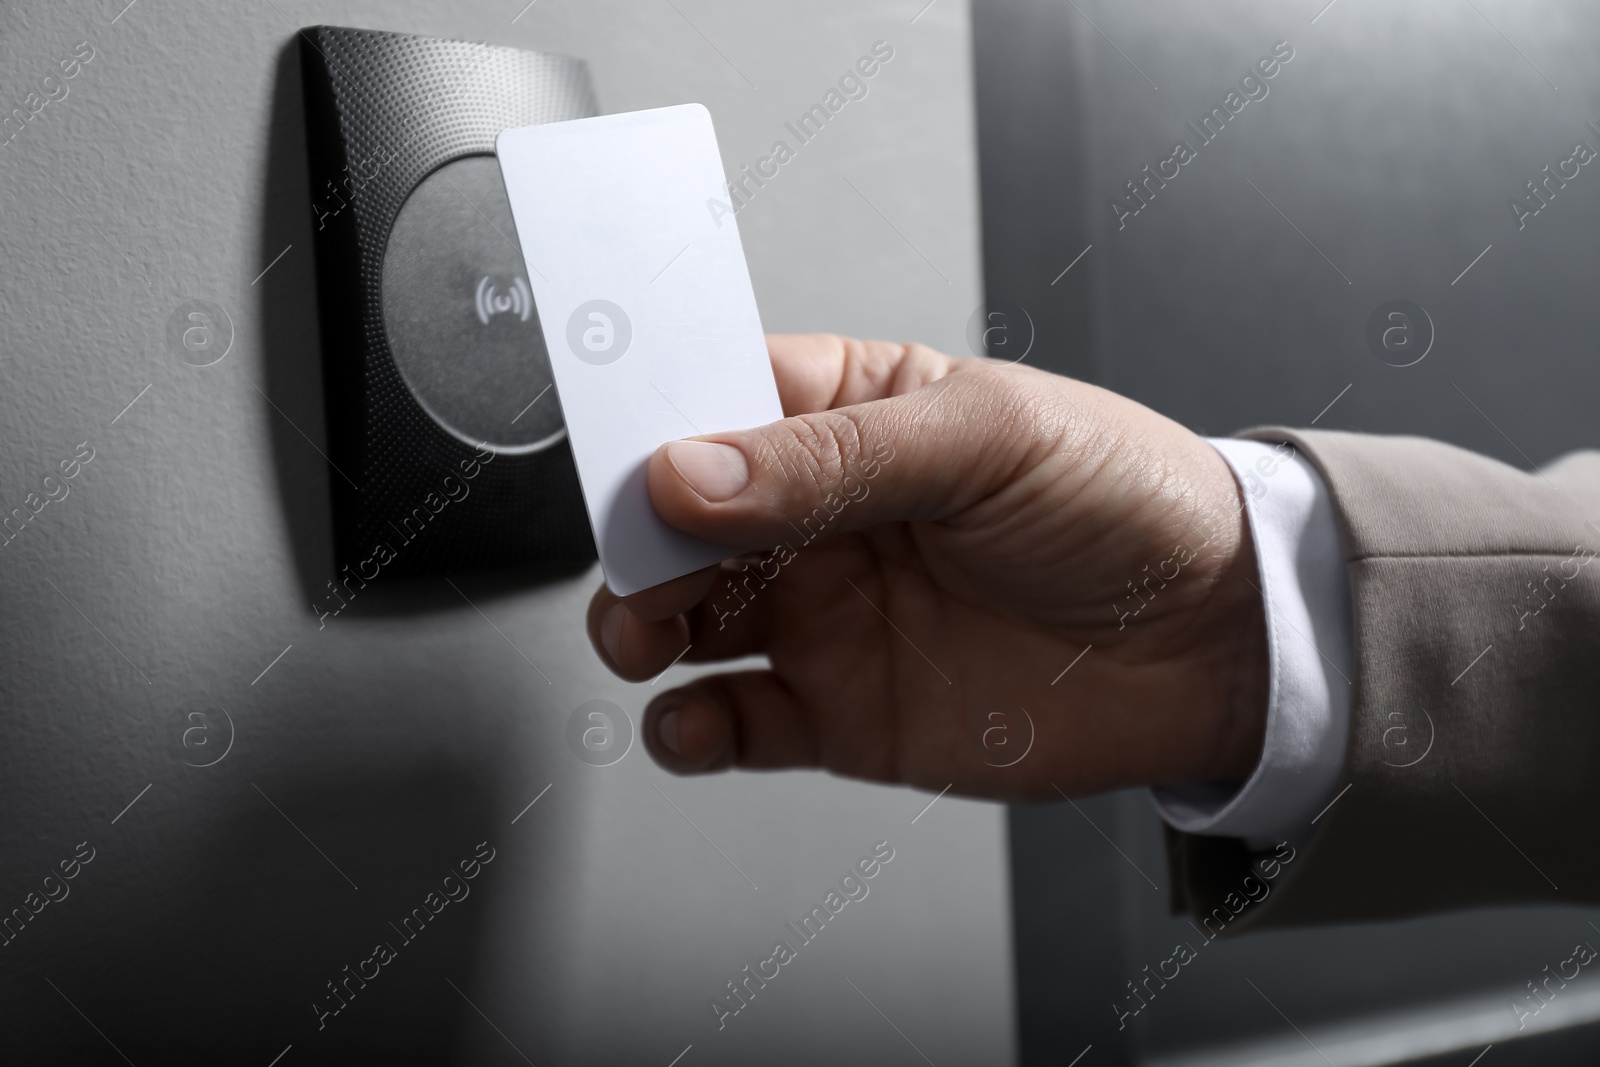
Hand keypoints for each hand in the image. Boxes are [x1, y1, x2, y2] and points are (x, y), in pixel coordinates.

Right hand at [586, 334, 1266, 801]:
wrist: (1214, 641)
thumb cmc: (1126, 502)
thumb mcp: (989, 439)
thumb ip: (835, 458)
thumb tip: (692, 468)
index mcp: (850, 413)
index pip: (715, 399)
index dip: (655, 420)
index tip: (621, 453)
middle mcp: (821, 515)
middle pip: (679, 519)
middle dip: (639, 540)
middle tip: (648, 563)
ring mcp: (825, 615)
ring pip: (683, 620)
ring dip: (640, 627)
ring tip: (650, 636)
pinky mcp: (840, 712)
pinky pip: (735, 723)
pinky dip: (691, 730)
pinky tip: (693, 723)